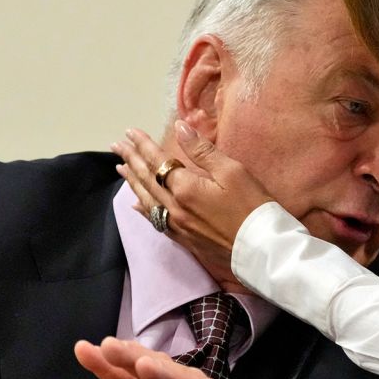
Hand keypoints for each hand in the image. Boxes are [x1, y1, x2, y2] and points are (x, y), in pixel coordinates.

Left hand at [110, 124, 272, 292]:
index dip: (142, 145)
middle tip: (117, 145)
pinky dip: (143, 209)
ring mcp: (177, 226)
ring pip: (146, 200)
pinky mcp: (184, 240)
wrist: (262, 251)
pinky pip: (156, 221)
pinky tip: (136, 205)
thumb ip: (202, 150)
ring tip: (120, 168)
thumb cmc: (253, 208)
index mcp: (185, 188)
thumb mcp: (233, 172)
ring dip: (132, 182)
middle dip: (131, 160)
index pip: (157, 161)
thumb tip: (180, 128)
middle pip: (146, 180)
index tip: (129, 132)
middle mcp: (174, 208)